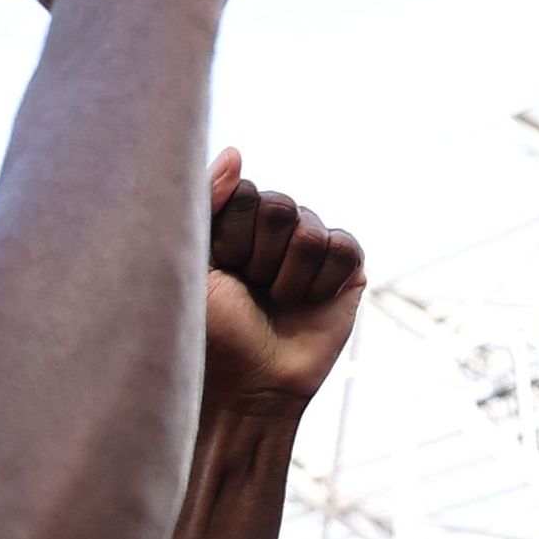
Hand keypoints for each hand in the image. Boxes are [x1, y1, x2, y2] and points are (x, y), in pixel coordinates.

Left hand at [199, 149, 364, 419]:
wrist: (245, 386)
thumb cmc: (208, 329)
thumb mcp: (192, 260)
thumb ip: (208, 201)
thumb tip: (238, 151)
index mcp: (234, 222)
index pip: (246, 192)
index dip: (232, 236)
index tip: (220, 270)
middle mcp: (273, 230)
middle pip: (280, 207)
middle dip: (260, 256)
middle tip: (250, 291)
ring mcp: (311, 249)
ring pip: (310, 229)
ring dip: (288, 276)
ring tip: (275, 304)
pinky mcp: (346, 271)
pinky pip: (344, 247)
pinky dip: (322, 280)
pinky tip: (307, 304)